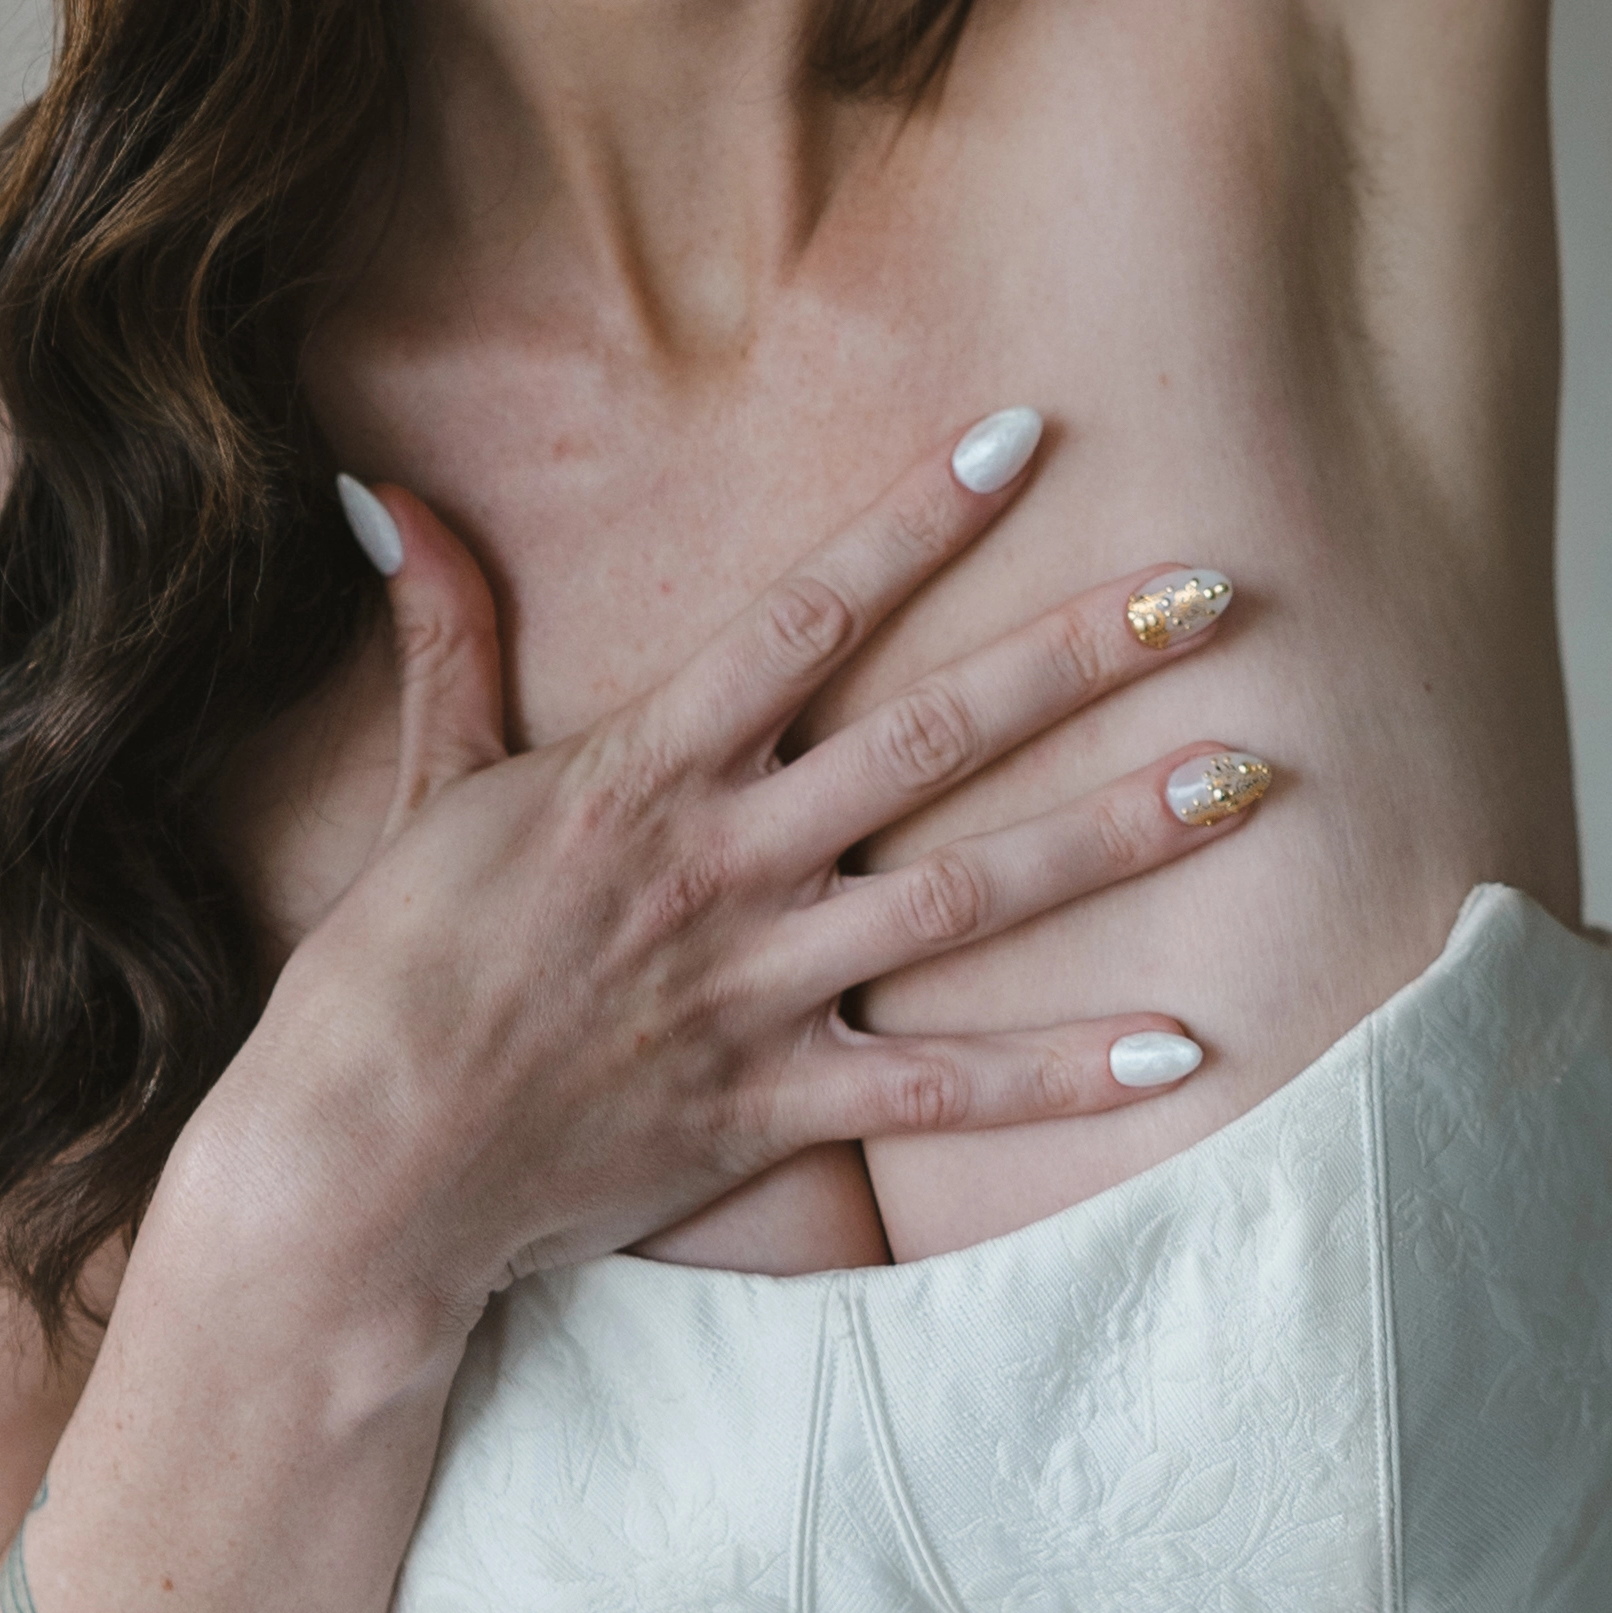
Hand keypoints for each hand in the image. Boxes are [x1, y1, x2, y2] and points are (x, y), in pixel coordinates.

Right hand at [214, 419, 1268, 1330]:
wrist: (361, 1174)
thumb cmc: (388, 973)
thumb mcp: (430, 783)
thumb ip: (444, 633)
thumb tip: (382, 487)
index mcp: (643, 770)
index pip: (807, 612)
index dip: (917, 520)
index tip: (1024, 438)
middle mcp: (725, 864)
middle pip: (933, 738)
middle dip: (1082, 657)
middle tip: (1215, 589)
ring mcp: (762, 991)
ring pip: (972, 898)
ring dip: (1119, 834)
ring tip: (1250, 778)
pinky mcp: (776, 1112)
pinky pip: (949, 1096)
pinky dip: (1068, 1076)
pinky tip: (1187, 1047)